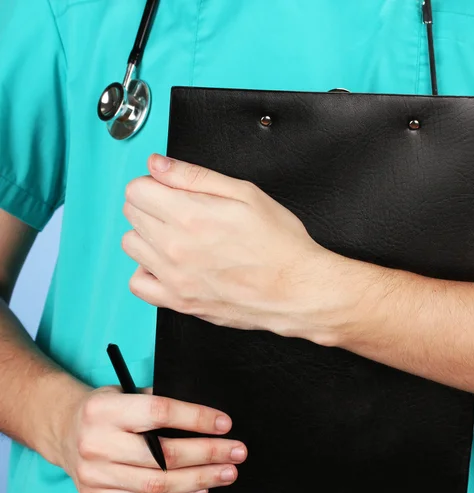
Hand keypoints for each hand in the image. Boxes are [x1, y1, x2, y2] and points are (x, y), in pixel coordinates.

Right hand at [58, 386, 246, 492]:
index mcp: (105, 410)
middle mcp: (96, 443)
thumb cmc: (108, 408)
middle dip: (207, 454)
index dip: (196, 419)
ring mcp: (94, 475)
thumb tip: (209, 420)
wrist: (64, 430)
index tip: (225, 424)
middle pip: (163, 455)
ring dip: (200, 480)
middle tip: (237, 453)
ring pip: (157, 485)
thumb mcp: (126, 392)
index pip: (159, 413)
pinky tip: (200, 490)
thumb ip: (159, 403)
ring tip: (227, 473)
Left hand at [121, 154, 341, 341]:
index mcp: (189, 215)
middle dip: (151, 204)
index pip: (137, 189)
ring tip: (176, 236)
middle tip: (180, 210)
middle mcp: (175, 247)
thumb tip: (158, 164)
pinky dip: (146, 271)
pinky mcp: (179, 301)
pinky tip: (166, 264)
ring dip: (147, 235)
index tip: (170, 189)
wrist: (295, 289)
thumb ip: (194, 176)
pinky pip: (137, 283)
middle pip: (131, 214)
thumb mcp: (245, 194)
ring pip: (131, 245)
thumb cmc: (279, 245)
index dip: (154, 183)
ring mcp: (174, 277)